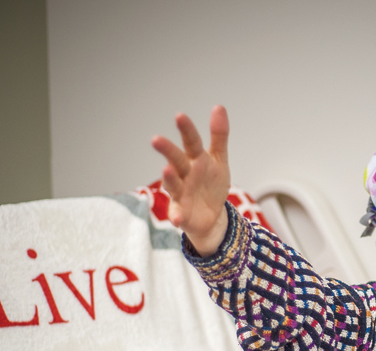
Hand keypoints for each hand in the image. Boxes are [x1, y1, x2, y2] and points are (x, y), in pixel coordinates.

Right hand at [151, 105, 230, 256]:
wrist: (212, 215)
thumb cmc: (211, 184)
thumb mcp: (218, 159)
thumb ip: (219, 135)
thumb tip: (219, 107)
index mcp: (194, 159)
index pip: (191, 142)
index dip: (187, 130)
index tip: (180, 116)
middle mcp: (184, 174)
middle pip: (176, 160)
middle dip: (168, 151)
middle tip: (156, 139)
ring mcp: (181, 193)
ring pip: (173, 184)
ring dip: (170, 178)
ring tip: (167, 170)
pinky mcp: (181, 212)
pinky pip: (177, 213)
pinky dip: (176, 216)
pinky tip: (176, 219)